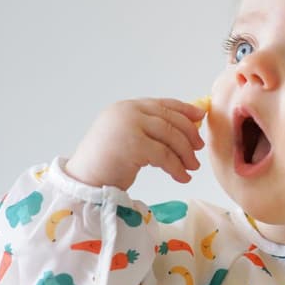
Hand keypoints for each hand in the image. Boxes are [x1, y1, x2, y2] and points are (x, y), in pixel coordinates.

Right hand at [65, 98, 206, 189]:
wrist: (84, 181)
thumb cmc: (105, 164)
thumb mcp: (127, 138)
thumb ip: (148, 129)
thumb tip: (184, 129)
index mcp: (126, 108)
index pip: (162, 104)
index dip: (184, 109)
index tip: (200, 117)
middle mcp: (128, 112)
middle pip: (170, 119)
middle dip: (189, 134)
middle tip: (199, 149)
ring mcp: (129, 126)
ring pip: (170, 136)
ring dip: (185, 153)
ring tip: (192, 167)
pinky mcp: (133, 144)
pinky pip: (164, 155)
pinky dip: (177, 168)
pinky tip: (182, 177)